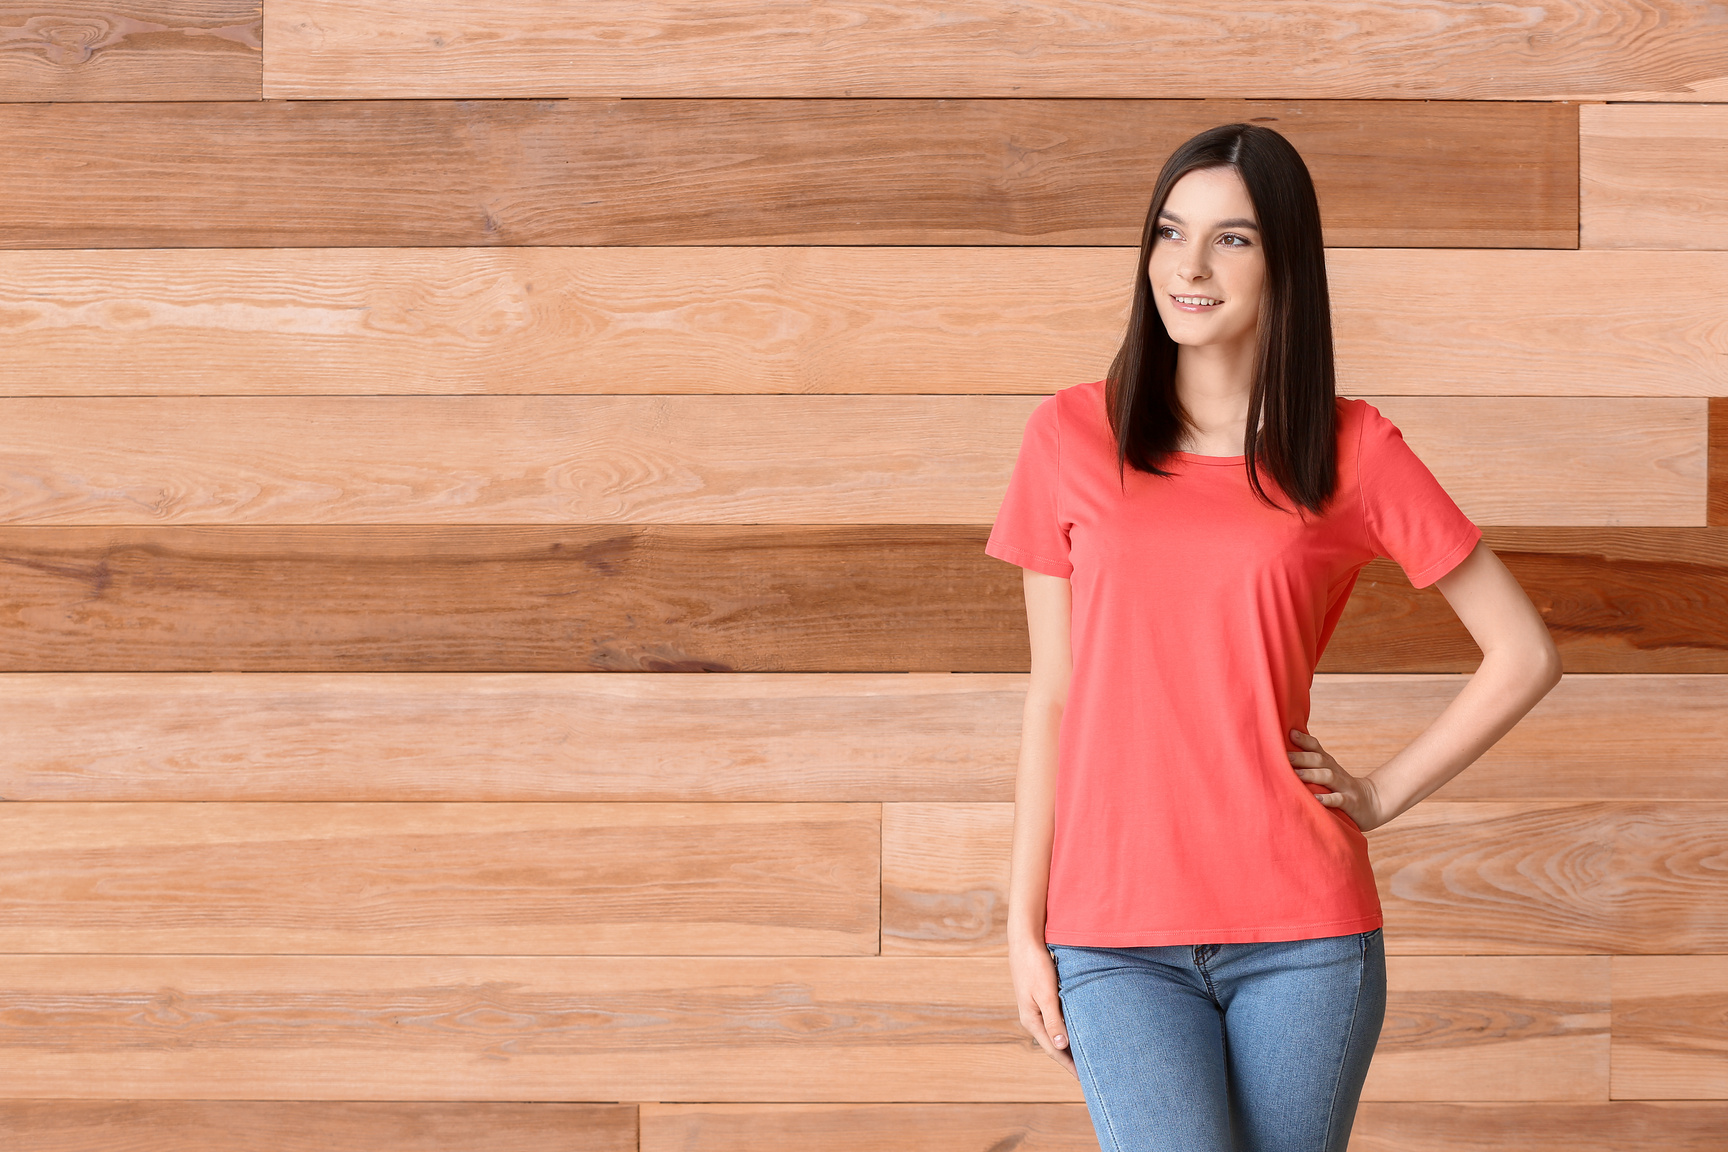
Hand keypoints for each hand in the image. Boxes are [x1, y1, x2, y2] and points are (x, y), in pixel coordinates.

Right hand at [1009, 937, 1076, 1076]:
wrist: (1024, 941)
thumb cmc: (1036, 966)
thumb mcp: (1046, 994)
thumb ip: (1054, 1020)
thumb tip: (1062, 1046)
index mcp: (1031, 1020)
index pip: (1053, 1050)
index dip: (1068, 1065)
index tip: (1084, 1078)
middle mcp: (1032, 1018)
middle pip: (1054, 1044)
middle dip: (1069, 1059)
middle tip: (1089, 1072)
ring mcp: (1035, 1008)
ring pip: (1055, 1032)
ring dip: (1069, 1044)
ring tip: (1085, 1055)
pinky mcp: (1040, 998)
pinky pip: (1055, 1020)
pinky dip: (1066, 1029)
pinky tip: (1076, 1030)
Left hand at [1288, 728, 1385, 832]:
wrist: (1373, 803)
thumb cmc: (1340, 788)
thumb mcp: (1328, 774)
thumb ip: (1311, 765)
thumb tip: (1285, 755)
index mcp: (1329, 765)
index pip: (1317, 749)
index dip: (1305, 740)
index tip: (1290, 733)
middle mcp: (1336, 772)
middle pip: (1320, 761)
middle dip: (1302, 757)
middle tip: (1285, 756)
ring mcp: (1345, 787)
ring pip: (1329, 777)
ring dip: (1312, 774)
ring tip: (1296, 774)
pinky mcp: (1351, 803)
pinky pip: (1339, 799)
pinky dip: (1328, 799)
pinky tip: (1316, 799)